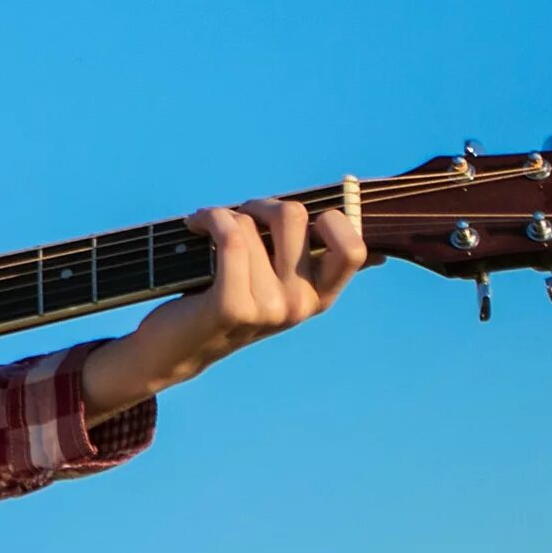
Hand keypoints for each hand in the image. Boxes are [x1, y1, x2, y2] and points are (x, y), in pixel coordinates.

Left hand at [79, 198, 368, 419]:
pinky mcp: (233, 306)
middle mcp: (300, 305)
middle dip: (260, 204)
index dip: (331, 219)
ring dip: (223, 215)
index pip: (352, 249)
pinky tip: (195, 224)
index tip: (294, 219)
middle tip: (238, 217)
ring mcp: (269, 309)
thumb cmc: (223, 298)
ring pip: (251, 223)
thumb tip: (377, 254)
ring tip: (207, 229)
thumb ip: (310, 262)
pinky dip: (210, 218)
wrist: (174, 348)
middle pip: (294, 216)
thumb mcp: (274, 283)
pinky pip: (231, 237)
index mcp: (319, 296)